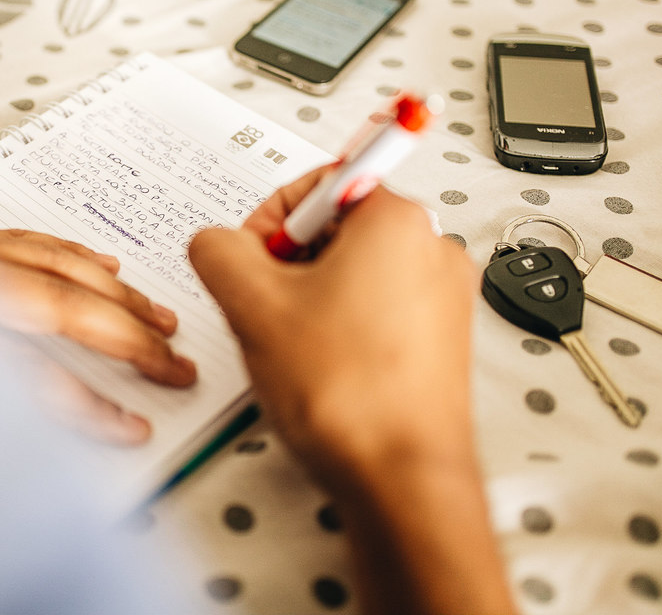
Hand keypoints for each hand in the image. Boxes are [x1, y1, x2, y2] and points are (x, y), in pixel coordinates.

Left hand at [0, 224, 196, 444]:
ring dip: (114, 291)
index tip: (131, 426)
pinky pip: (22, 238)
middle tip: (175, 368)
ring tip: (159, 317)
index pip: (25, 372)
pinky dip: (70, 253)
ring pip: (51, 262)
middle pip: (56, 305)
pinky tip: (100, 263)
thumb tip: (24, 442)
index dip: (87, 404)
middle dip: (126, 338)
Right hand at [189, 169, 515, 614]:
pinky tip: (322, 368)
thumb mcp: (253, 305)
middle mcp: (433, 250)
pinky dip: (342, 330)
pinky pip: (378, 312)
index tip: (255, 256)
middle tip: (268, 308)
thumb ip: (219, 250)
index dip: (272, 220)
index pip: (321, 181)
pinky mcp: (441, 341)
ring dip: (312, 301)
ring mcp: (444, 299)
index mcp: (398, 221)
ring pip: (355, 274)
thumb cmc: (350, 396)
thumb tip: (217, 243)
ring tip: (296, 346)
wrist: (402, 480)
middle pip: (337, 229)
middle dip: (290, 264)